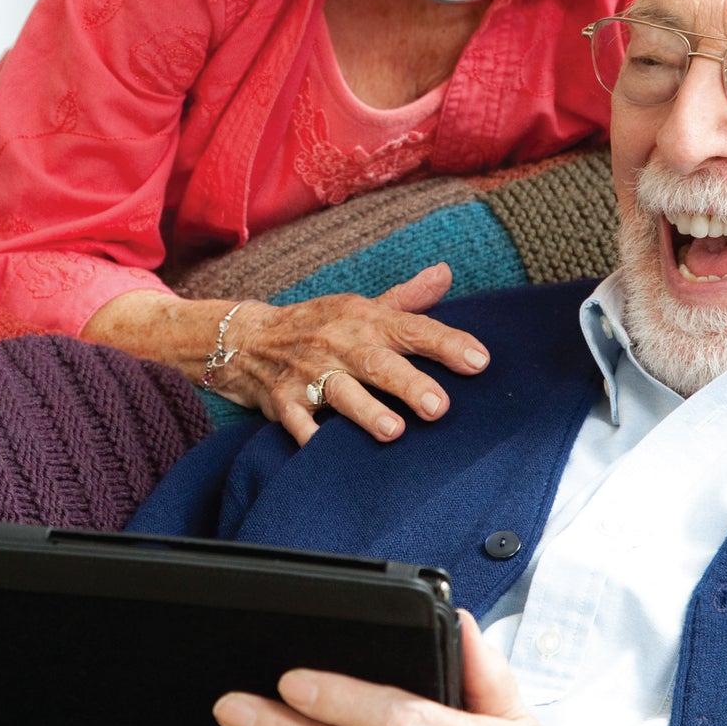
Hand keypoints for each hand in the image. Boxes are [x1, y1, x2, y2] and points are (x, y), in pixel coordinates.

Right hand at [221, 263, 490, 443]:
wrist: (246, 339)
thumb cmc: (319, 326)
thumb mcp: (361, 307)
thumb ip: (407, 298)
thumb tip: (446, 273)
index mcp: (365, 320)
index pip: (412, 329)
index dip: (447, 344)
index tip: (480, 361)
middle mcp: (339, 343)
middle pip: (378, 364)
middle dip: (409, 384)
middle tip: (440, 407)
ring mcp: (309, 373)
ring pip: (340, 393)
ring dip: (366, 411)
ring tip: (393, 432)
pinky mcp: (283, 401)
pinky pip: (298, 422)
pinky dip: (310, 437)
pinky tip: (326, 452)